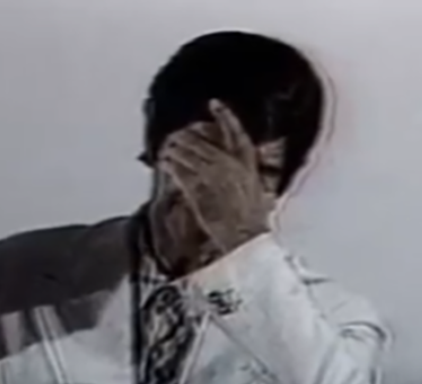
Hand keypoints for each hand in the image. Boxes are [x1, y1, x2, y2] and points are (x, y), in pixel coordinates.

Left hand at [156, 100, 272, 272]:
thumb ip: (245, 177)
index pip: (237, 134)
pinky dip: (170, 166)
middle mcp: (228, 166)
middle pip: (203, 142)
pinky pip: (180, 171)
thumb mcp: (257, 194)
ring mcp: (211, 176)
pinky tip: (164, 164)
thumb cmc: (252, 223)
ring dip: (175, 149)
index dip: (226, 117)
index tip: (214, 104)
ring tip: (166, 149)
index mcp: (247, 165)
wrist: (245, 241)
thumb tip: (235, 170)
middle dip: (187, 137)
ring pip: (188, 154)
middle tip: (176, 135)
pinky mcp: (197, 189)